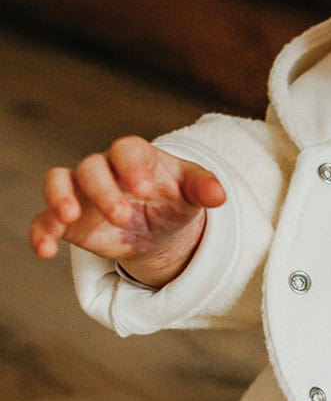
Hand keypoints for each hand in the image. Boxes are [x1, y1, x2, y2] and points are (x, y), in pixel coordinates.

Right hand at [29, 136, 225, 286]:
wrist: (161, 227)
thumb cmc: (176, 199)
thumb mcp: (193, 193)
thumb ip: (205, 189)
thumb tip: (219, 196)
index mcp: (136, 157)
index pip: (127, 149)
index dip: (132, 166)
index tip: (145, 190)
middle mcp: (104, 169)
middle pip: (91, 167)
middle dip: (104, 190)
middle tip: (123, 216)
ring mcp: (82, 193)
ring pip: (58, 182)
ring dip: (59, 197)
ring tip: (70, 217)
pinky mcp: (68, 220)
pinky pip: (44, 219)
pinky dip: (40, 232)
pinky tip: (46, 250)